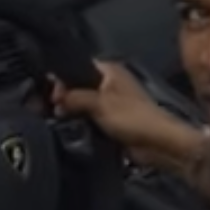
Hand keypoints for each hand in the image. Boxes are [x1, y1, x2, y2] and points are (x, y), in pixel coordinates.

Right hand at [49, 61, 198, 169]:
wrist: (157, 143)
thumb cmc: (131, 117)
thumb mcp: (99, 103)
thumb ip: (74, 96)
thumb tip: (56, 97)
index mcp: (110, 70)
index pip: (78, 66)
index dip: (63, 78)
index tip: (52, 95)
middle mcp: (110, 82)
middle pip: (79, 85)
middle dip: (65, 97)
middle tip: (54, 109)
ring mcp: (112, 102)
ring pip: (84, 103)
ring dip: (72, 111)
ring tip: (60, 119)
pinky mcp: (112, 120)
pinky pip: (90, 117)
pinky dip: (81, 122)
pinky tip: (71, 128)